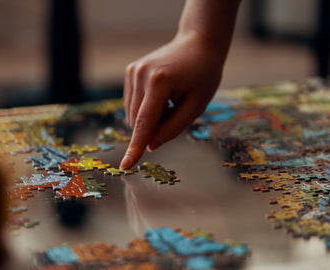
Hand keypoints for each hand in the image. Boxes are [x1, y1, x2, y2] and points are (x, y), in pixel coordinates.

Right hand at [120, 31, 225, 168]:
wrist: (198, 42)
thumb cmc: (203, 74)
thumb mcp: (196, 105)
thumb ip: (174, 128)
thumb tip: (151, 145)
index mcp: (159, 82)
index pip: (144, 123)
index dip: (136, 147)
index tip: (125, 166)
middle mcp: (141, 75)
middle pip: (138, 120)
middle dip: (154, 128)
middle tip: (177, 112)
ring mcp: (133, 71)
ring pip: (133, 114)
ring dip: (150, 118)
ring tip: (171, 101)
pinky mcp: (130, 71)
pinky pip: (133, 104)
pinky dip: (146, 109)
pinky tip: (162, 97)